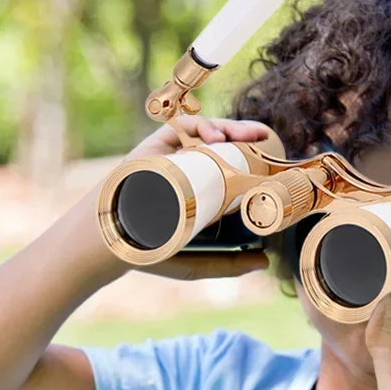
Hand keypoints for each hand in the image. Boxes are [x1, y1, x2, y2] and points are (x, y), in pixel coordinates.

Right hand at [127, 115, 274, 279]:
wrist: (120, 241)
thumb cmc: (154, 250)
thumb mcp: (198, 263)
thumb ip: (230, 264)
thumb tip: (264, 263)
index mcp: (201, 188)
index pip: (230, 165)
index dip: (251, 156)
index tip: (270, 155)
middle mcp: (188, 169)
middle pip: (221, 144)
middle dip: (244, 136)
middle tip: (261, 138)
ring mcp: (172, 156)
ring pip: (205, 132)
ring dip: (229, 127)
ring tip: (244, 136)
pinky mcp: (156, 145)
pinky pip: (182, 126)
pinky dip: (202, 125)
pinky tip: (216, 137)